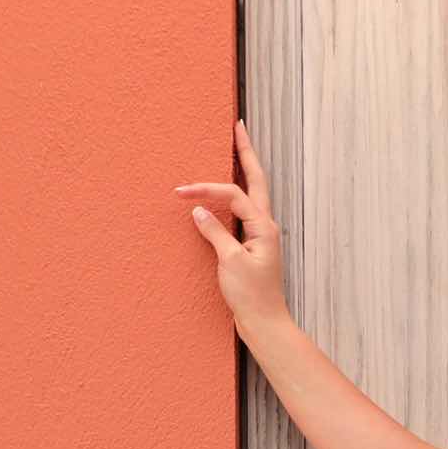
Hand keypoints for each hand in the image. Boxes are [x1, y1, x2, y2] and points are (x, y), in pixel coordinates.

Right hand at [173, 118, 288, 333]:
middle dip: (246, 152)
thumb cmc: (251, 296)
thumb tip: (198, 210)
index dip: (207, 190)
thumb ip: (215, 233)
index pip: (234, 195)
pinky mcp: (252, 245)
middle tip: (238, 126)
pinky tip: (228, 191)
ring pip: (253, 193)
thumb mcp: (230, 263)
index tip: (181, 193)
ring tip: (238, 146)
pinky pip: (243, 211)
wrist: (264, 322)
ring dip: (245, 168)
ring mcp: (261, 235)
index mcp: (264, 226)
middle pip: (256, 180)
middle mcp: (266, 225)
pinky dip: (235, 195)